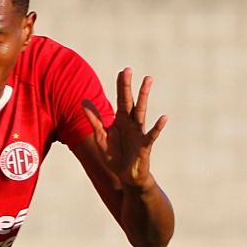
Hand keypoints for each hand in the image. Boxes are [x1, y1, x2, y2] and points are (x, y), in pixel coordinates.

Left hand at [83, 68, 165, 190]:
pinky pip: (151, 135)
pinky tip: (163, 118)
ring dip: (143, 96)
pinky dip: (157, 127)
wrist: (126, 176)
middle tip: (128, 69)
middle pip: (129, 101)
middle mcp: (131, 123)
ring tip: (147, 80)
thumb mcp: (101, 137)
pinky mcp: (145, 146)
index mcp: (120, 120)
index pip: (121, 100)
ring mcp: (139, 133)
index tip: (123, 71)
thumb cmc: (115, 155)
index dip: (121, 86)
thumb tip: (84, 101)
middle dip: (128, 86)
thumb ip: (94, 120)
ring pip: (141, 112)